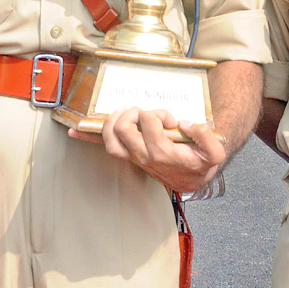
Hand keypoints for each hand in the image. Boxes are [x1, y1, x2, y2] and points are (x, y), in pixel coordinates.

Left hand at [78, 107, 226, 192]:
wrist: (195, 177)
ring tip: (123, 111)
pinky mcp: (129, 157)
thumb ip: (206, 136)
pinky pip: (105, 148)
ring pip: (111, 142)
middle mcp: (145, 158)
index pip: (150, 124)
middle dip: (132, 113)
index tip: (170, 119)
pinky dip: (88, 138)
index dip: (158, 114)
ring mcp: (135, 158)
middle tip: (143, 110)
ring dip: (112, 122)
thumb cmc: (202, 162)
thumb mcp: (214, 152)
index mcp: (164, 154)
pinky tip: (73, 130)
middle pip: (125, 130)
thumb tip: (185, 123)